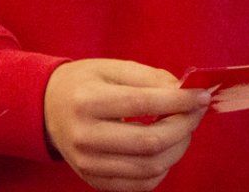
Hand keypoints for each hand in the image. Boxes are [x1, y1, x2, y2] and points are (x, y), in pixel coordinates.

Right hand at [42, 59, 209, 191]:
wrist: (46, 109)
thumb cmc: (83, 83)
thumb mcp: (111, 67)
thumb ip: (149, 77)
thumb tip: (184, 91)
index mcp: (87, 101)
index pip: (142, 105)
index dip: (179, 102)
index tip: (202, 96)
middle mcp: (85, 137)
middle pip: (149, 143)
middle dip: (183, 128)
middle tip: (196, 113)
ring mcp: (88, 164)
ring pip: (149, 168)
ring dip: (178, 149)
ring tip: (183, 129)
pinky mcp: (94, 181)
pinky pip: (140, 185)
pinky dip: (162, 169)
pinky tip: (165, 149)